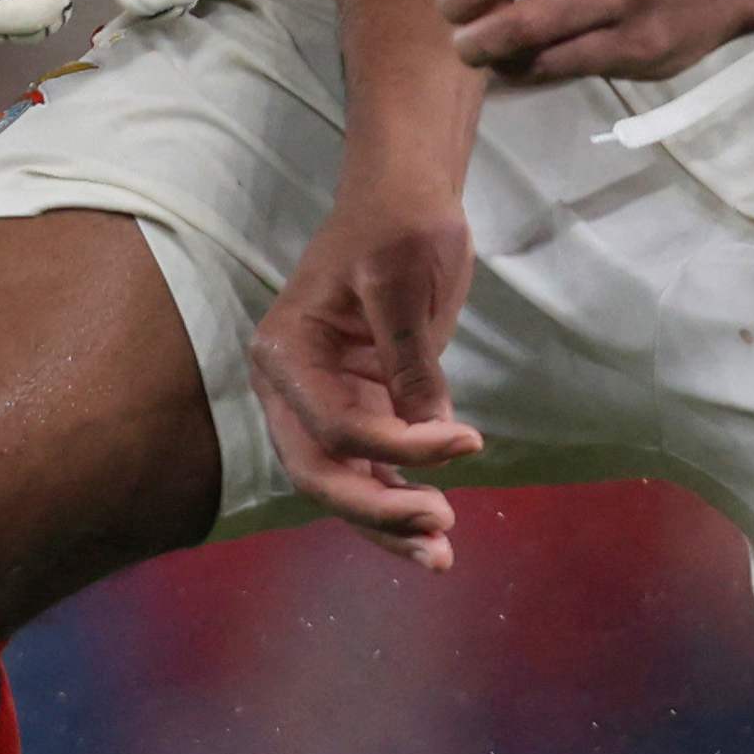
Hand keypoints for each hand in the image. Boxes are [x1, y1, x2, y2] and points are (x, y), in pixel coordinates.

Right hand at [248, 181, 486, 563]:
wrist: (406, 197)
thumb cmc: (399, 226)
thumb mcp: (403, 285)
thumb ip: (409, 362)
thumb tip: (428, 434)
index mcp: (286, 350)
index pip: (333, 425)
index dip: (398, 448)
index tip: (467, 439)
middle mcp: (291, 385)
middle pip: (321, 470)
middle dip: (377, 509)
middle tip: (442, 529)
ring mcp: (322, 401)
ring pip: (342, 483)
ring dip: (387, 523)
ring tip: (442, 556)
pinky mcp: (358, 408)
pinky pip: (369, 469)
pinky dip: (396, 500)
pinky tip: (432, 535)